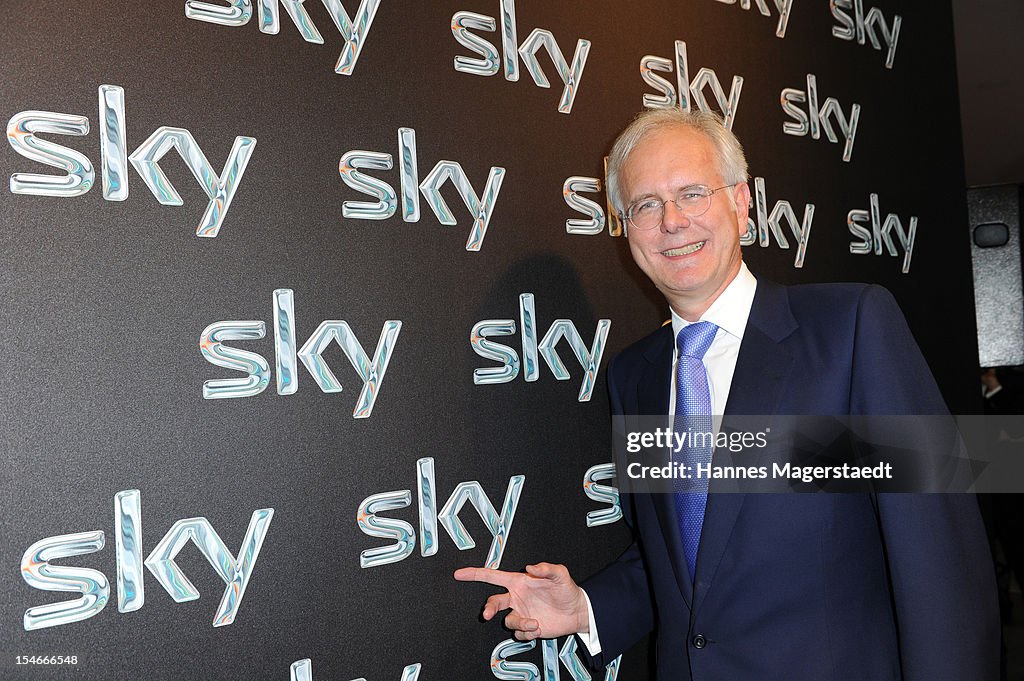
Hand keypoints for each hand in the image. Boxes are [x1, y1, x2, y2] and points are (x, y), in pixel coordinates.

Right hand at [454, 563, 588, 640]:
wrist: (576, 611)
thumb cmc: (566, 590)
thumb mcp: (559, 574)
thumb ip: (545, 568)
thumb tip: (530, 567)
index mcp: (519, 582)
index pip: (493, 576)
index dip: (475, 574)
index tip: (460, 574)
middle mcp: (517, 597)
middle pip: (493, 602)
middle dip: (488, 608)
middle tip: (488, 614)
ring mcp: (522, 613)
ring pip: (508, 621)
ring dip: (520, 624)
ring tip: (535, 623)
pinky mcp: (528, 628)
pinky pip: (519, 634)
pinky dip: (527, 634)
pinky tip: (538, 627)